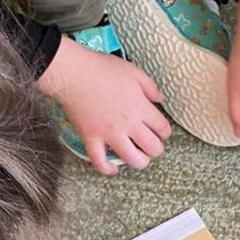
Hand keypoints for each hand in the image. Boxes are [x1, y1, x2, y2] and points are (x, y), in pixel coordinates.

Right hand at [38, 35, 170, 174]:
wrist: (74, 74)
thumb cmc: (102, 69)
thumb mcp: (134, 71)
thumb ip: (150, 87)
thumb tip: (159, 99)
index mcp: (140, 107)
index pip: (162, 128)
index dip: (165, 133)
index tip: (161, 132)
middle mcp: (128, 124)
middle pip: (151, 147)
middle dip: (156, 150)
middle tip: (152, 147)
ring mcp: (109, 134)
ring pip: (132, 159)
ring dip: (139, 162)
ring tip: (139, 158)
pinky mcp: (91, 138)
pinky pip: (100, 161)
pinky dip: (107, 169)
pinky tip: (112, 169)